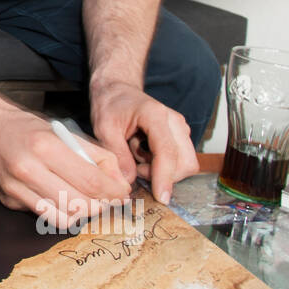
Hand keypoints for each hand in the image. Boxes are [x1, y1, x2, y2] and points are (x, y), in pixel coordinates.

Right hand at [0, 106, 131, 229]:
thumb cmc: (26, 128)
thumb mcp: (63, 131)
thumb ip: (94, 154)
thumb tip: (118, 180)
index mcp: (45, 146)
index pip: (90, 181)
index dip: (113, 191)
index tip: (122, 193)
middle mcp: (28, 169)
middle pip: (79, 204)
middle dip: (101, 205)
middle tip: (109, 200)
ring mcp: (15, 189)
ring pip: (63, 218)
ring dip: (82, 213)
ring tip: (88, 202)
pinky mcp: (8, 201)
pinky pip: (44, 216)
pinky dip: (60, 212)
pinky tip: (64, 200)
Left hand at [90, 82, 198, 204]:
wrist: (117, 90)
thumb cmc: (110, 105)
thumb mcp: (104, 128)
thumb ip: (117, 155)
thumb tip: (129, 181)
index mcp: (155, 116)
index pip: (168, 152)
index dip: (165, 178)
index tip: (162, 198)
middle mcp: (175, 122)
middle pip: (185, 163)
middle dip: (163, 176)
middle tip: (135, 166)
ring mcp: (180, 129)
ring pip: (184, 165)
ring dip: (160, 170)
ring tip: (136, 155)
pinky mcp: (179, 137)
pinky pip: (178, 161)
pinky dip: (161, 166)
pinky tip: (142, 153)